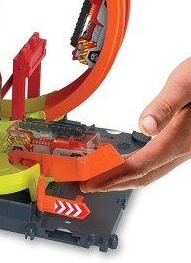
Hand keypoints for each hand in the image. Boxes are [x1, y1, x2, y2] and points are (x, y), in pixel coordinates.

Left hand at [81, 58, 190, 191]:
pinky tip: (126, 160)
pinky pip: (158, 160)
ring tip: (101, 175)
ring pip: (153, 169)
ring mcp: (186, 147)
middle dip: (114, 182)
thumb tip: (146, 126)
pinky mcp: (185, 141)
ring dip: (125, 175)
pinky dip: (138, 165)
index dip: (113, 176)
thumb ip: (164, 106)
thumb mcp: (184, 85)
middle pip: (145, 174)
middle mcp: (184, 148)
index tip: (93, 182)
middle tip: (89, 184)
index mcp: (180, 139)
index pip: (141, 165)